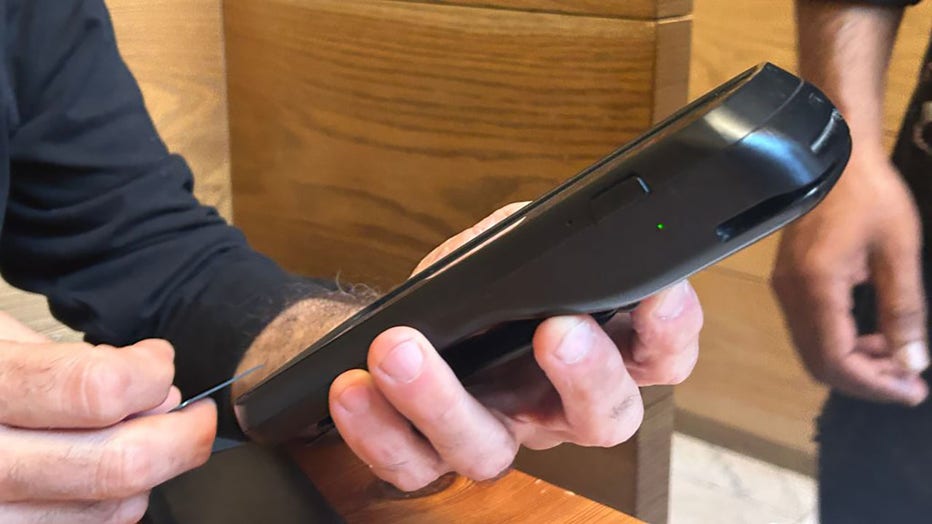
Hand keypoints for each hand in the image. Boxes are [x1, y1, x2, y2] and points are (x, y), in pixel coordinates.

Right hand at [0, 312, 215, 523]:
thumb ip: (70, 365)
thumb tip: (152, 388)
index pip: (96, 391)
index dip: (149, 374)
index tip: (157, 361)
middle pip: (117, 466)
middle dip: (182, 436)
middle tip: (194, 414)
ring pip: (110, 510)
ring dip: (150, 472)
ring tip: (142, 437)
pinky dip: (111, 505)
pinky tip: (101, 474)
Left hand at [329, 204, 702, 490]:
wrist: (382, 329)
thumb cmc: (457, 293)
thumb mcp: (495, 251)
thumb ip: (522, 242)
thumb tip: (535, 234)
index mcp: (590, 353)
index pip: (657, 354)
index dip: (670, 332)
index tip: (658, 294)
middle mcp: (552, 406)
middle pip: (604, 420)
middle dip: (589, 377)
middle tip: (559, 332)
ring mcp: (493, 434)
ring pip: (490, 451)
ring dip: (444, 400)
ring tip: (402, 351)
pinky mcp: (429, 456)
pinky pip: (412, 464)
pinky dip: (380, 429)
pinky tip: (355, 386)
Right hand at [773, 151, 928, 404]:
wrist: (835, 156)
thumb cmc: (871, 195)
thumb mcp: (899, 251)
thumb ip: (904, 310)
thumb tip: (914, 363)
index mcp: (818, 287)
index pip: (837, 359)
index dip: (875, 384)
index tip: (914, 390)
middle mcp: (792, 295)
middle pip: (820, 363)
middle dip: (864, 381)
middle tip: (908, 382)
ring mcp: (785, 289)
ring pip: (813, 350)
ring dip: (852, 364)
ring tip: (895, 357)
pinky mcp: (788, 282)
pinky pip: (809, 330)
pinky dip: (839, 343)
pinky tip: (870, 334)